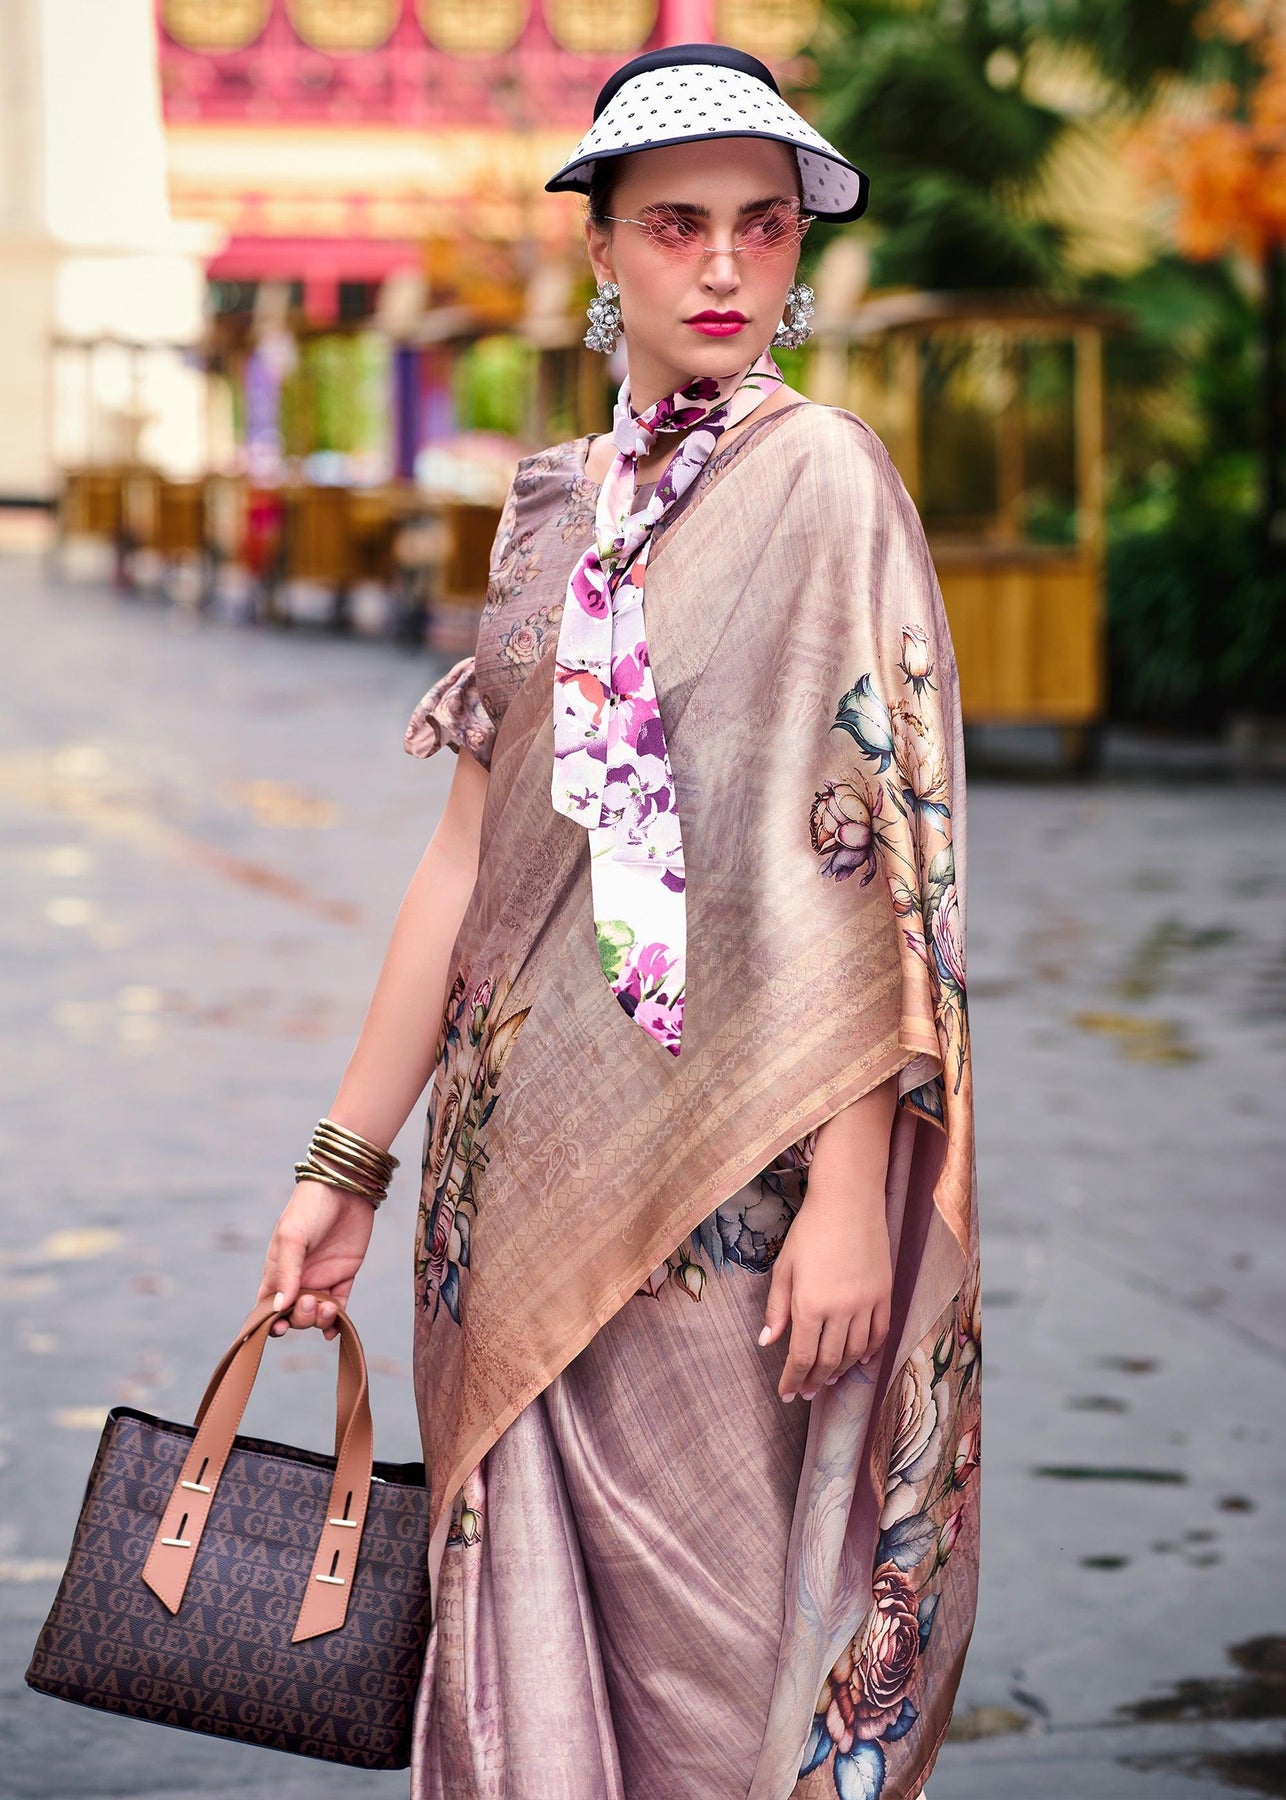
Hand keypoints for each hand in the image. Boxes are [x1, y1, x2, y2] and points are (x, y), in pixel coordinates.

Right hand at [256, 1181, 376, 1338]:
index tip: (278, 1328)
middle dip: (301, 1318)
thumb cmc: (309, 1208)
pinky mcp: (344, 1275)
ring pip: (317, 1314)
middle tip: (311, 1301)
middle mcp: (298, 1278)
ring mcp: (321, 1278)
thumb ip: (286, 1273)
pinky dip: (337, 1320)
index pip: (267, 1306)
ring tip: (327, 1307)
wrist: (346, 1188)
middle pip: (294, 1315)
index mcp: (277, 1270)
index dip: (270, 1323)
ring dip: (319, 1320)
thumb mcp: (292, 1238)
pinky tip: (336, 1325)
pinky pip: (339, 1305)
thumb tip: (280, 1309)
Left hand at [759, 1185, 891, 1401]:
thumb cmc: (810, 1231)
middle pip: (829, 1360)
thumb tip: (767, 1342)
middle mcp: (840, 1309)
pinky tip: (861, 1360)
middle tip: (806, 1392)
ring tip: (829, 1378)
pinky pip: (880, 1334)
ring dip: (841, 1370)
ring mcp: (866, 1303)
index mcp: (809, 1304)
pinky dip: (870, 1352)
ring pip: (855, 1351)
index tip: (786, 1394)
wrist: (848, 1202)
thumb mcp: (784, 1267)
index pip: (801, 1356)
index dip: (793, 1379)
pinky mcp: (884, 1294)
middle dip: (814, 1380)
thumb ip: (777, 1308)